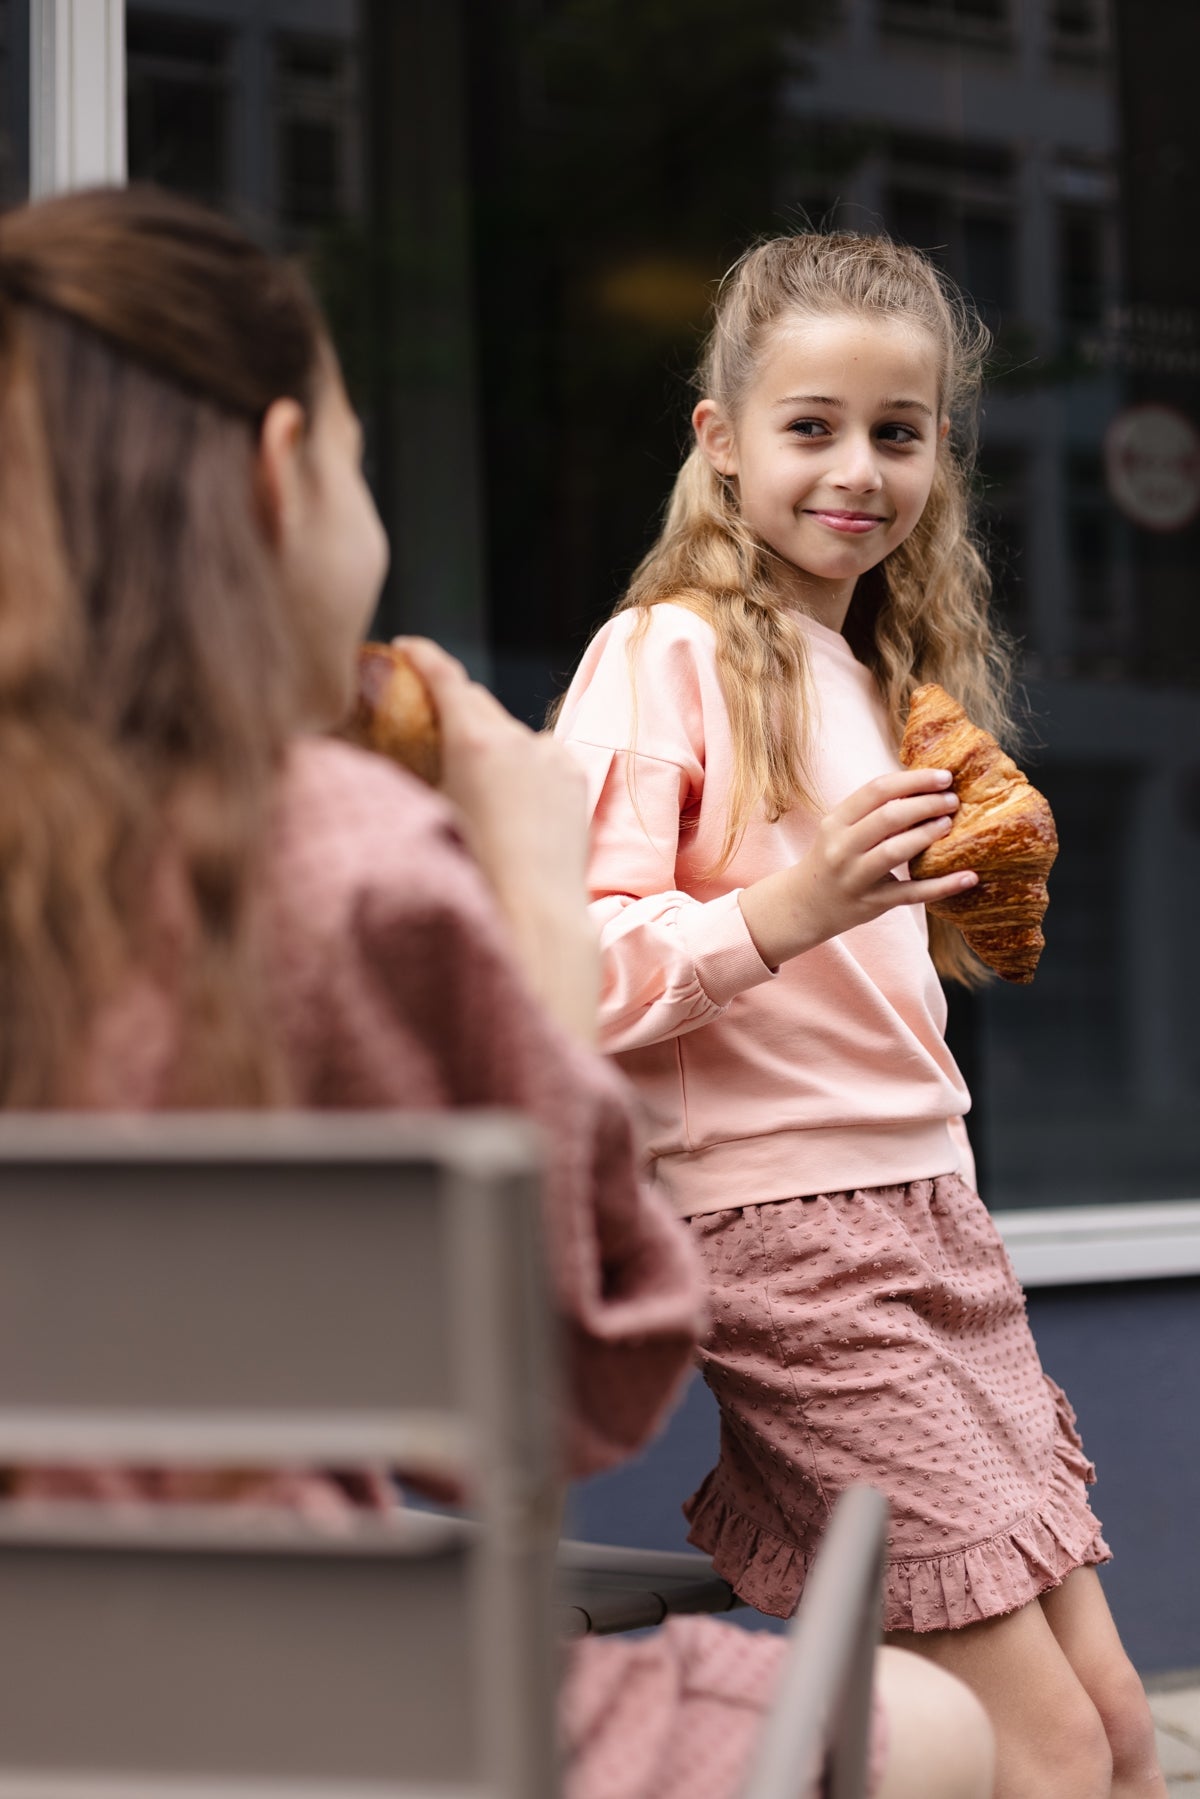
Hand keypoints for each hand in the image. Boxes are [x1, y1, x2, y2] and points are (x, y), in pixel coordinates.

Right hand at [394, 638, 598, 1041]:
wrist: (536, 916)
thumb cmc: (468, 874)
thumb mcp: (424, 815)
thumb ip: (407, 774)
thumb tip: (377, 759)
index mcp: (474, 740)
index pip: (444, 676)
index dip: (420, 655)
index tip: (403, 647)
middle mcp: (517, 738)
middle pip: (477, 699)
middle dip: (451, 700)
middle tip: (424, 713)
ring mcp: (552, 755)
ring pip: (509, 730)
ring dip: (487, 738)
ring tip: (470, 775)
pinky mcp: (574, 776)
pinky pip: (540, 754)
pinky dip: (522, 762)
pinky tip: (512, 797)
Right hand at [738, 768, 976, 967]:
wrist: (804, 905)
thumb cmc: (832, 859)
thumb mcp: (841, 829)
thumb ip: (873, 810)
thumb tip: (924, 786)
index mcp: (835, 822)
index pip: (876, 790)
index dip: (914, 780)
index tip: (944, 776)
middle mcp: (842, 848)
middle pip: (888, 817)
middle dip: (926, 804)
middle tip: (953, 800)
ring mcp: (855, 878)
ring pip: (896, 851)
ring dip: (929, 834)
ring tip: (950, 824)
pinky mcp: (872, 904)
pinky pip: (912, 894)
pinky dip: (943, 885)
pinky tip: (969, 876)